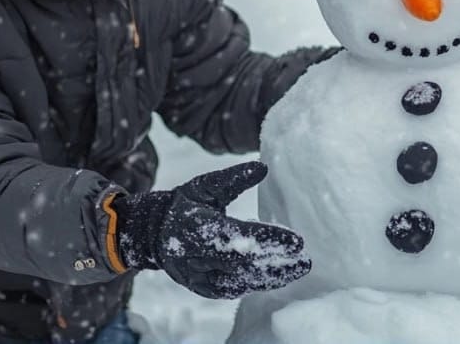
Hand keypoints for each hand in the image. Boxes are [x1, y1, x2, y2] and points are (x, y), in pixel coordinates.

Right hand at [113, 161, 310, 298]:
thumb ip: (234, 178)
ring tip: (298, 268)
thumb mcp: (205, 185)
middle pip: (242, 264)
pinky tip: (278, 277)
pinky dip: (257, 284)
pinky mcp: (201, 288)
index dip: (268, 240)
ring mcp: (197, 275)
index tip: (297, 240)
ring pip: (239, 282)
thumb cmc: (187, 203)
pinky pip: (233, 290)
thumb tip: (263, 168)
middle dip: (276, 263)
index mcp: (196, 226)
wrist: (154, 233)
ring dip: (271, 277)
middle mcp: (195, 256)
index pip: (238, 236)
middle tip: (305, 259)